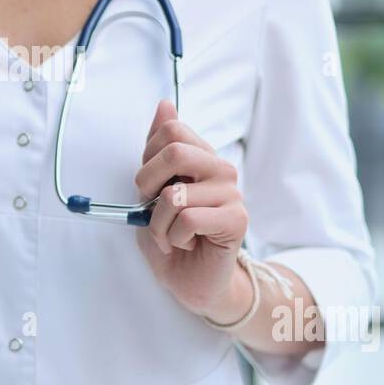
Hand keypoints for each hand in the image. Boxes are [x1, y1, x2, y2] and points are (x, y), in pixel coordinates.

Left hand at [134, 98, 248, 318]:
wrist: (190, 281)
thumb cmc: (171, 236)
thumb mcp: (152, 190)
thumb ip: (157, 148)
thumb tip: (165, 103)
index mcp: (201, 156)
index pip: (171, 130)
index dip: (147, 158)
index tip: (147, 186)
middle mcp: (220, 168)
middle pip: (175, 151)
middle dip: (147, 184)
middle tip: (150, 209)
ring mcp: (232, 192)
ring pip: (174, 194)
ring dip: (158, 223)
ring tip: (170, 235)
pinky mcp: (236, 219)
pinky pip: (188, 219)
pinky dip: (174, 238)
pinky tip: (185, 244)